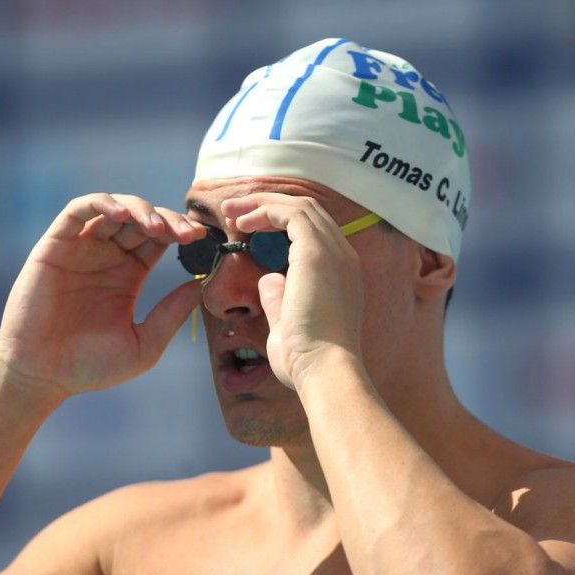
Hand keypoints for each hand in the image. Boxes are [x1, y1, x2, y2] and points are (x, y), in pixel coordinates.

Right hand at [0, 193, 205, 395]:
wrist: (41, 376)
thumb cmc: (90, 366)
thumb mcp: (144, 344)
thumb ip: (172, 314)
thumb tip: (202, 283)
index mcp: (128, 273)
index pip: (159, 238)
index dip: (180, 232)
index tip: (200, 238)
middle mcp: (106, 255)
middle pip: (142, 219)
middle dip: (167, 220)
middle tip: (187, 234)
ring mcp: (80, 248)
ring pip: (113, 208)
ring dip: (139, 209)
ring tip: (156, 226)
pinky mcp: (55, 245)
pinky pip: (78, 210)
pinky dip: (101, 203)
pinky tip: (122, 214)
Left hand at [220, 193, 365, 388]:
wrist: (324, 370)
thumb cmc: (306, 360)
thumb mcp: (288, 323)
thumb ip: (279, 298)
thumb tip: (268, 280)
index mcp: (341, 274)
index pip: (313, 232)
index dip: (279, 223)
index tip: (248, 229)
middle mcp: (343, 257)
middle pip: (308, 212)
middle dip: (268, 205)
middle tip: (233, 211)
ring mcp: (334, 252)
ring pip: (300, 206)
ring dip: (262, 203)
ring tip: (231, 210)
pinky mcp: (317, 252)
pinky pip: (291, 213)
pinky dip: (264, 211)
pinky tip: (241, 223)